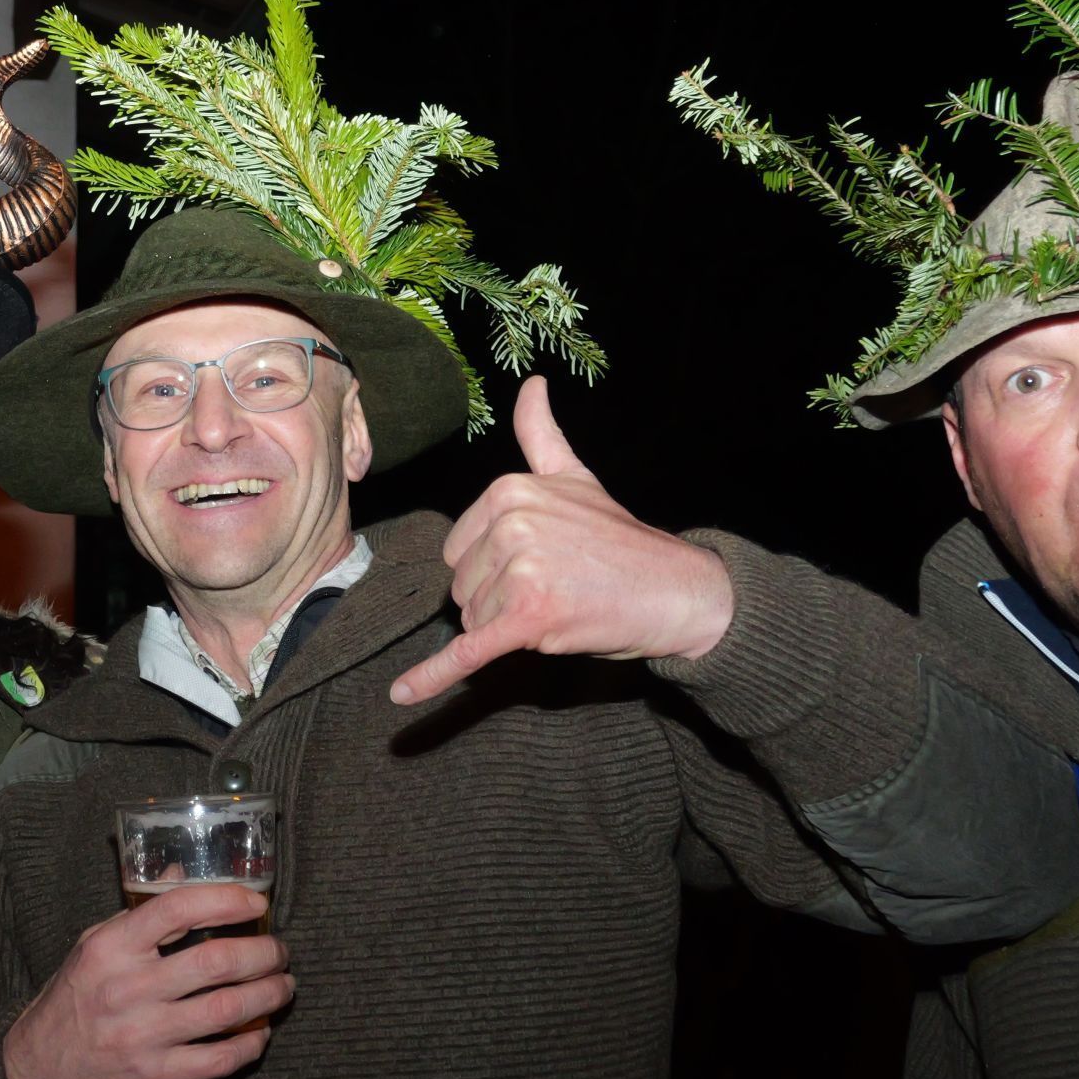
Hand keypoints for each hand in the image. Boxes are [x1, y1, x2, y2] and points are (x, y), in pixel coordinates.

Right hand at [1, 883, 295, 1078]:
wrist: (37, 1075)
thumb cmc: (75, 1001)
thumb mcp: (93, 947)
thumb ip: (139, 913)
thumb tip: (182, 871)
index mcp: (111, 948)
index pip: (178, 908)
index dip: (227, 900)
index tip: (257, 905)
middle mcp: (127, 989)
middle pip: (216, 960)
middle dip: (264, 953)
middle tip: (280, 952)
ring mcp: (141, 1036)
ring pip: (227, 1009)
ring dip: (269, 995)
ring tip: (282, 986)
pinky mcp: (154, 1078)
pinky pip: (219, 1060)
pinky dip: (250, 1045)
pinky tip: (259, 1033)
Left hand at [389, 377, 734, 705]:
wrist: (676, 589)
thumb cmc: (620, 541)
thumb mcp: (575, 477)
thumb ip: (541, 435)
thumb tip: (532, 384)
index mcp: (509, 489)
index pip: (458, 552)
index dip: (493, 570)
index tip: (543, 562)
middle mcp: (511, 523)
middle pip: (462, 588)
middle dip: (500, 600)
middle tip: (557, 588)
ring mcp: (521, 569)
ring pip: (474, 621)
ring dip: (511, 627)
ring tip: (562, 606)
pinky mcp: (530, 617)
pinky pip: (469, 652)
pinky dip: (435, 678)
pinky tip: (402, 694)